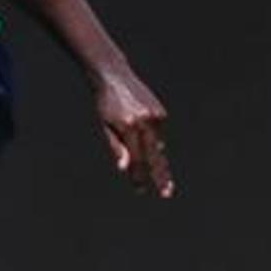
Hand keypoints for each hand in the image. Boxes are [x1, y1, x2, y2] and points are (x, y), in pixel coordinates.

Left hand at [94, 69, 173, 198]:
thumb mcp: (104, 125)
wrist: (114, 76)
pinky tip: (146, 142)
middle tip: (166, 194)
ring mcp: (156, 117)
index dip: (138, 176)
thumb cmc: (104, 103)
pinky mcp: (161, 113)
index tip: (140, 191)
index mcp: (129, 127)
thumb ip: (115, 147)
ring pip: (157, 146)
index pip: (136, 159)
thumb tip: (123, 169)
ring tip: (162, 182)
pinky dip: (153, 142)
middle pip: (154, 156)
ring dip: (157, 161)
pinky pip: (158, 134)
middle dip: (160, 177)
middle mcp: (146, 122)